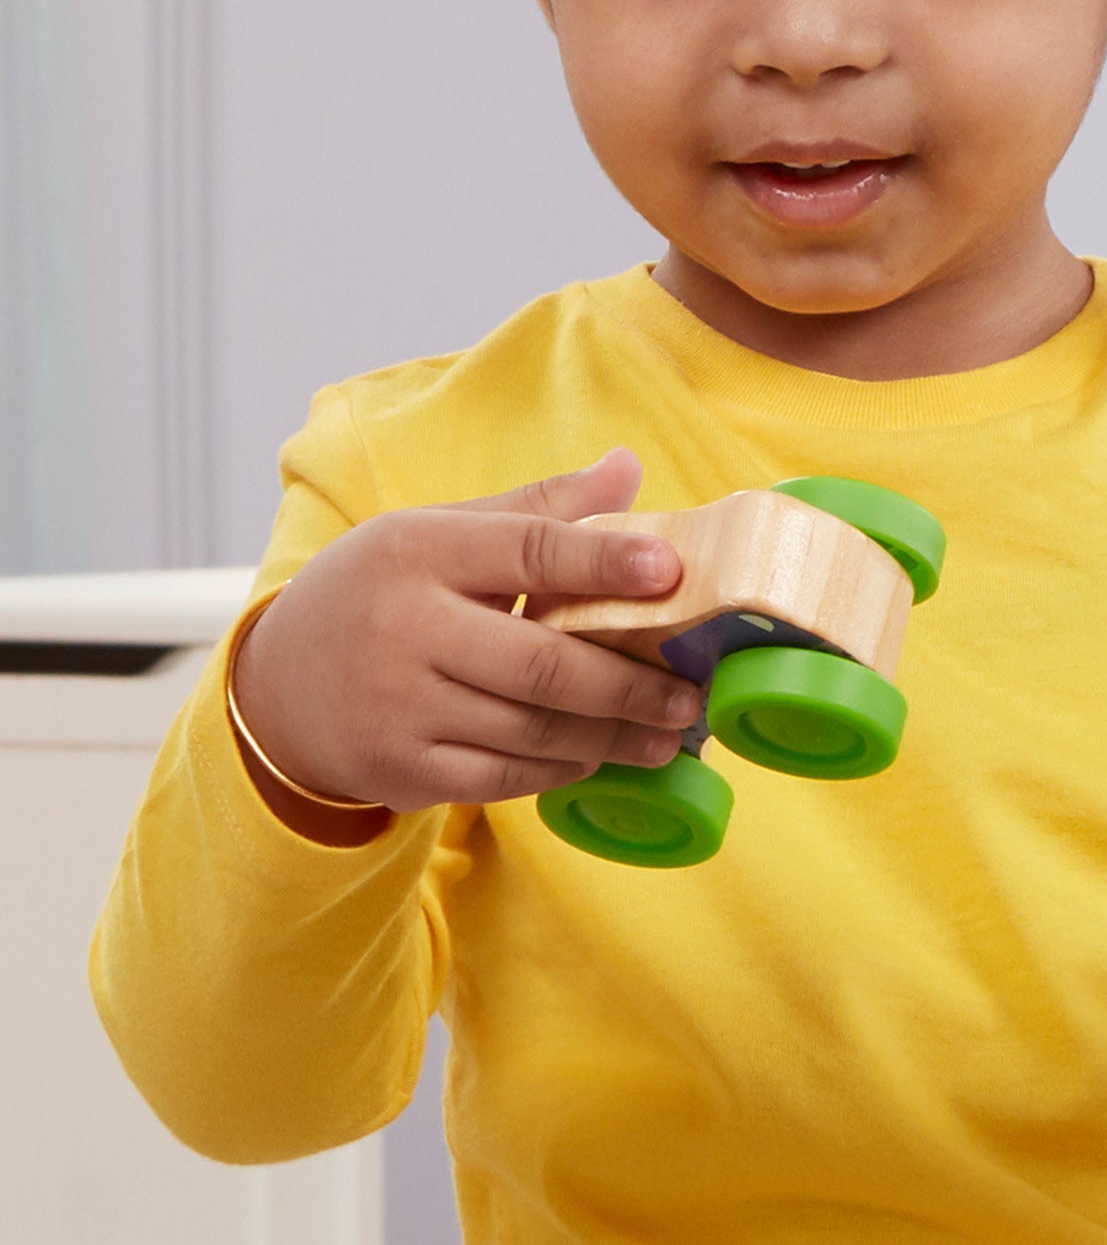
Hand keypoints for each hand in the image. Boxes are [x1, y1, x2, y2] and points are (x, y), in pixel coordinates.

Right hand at [232, 448, 699, 812]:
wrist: (277, 685)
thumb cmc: (382, 594)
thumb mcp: (440, 533)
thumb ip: (536, 508)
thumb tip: (628, 467)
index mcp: (419, 551)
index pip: (526, 548)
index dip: (603, 561)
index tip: (671, 572)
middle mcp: (404, 629)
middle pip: (541, 663)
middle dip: (628, 684)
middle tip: (690, 696)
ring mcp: (399, 706)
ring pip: (530, 729)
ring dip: (610, 737)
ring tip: (667, 735)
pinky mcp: (399, 769)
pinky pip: (501, 777)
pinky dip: (559, 769)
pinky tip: (599, 756)